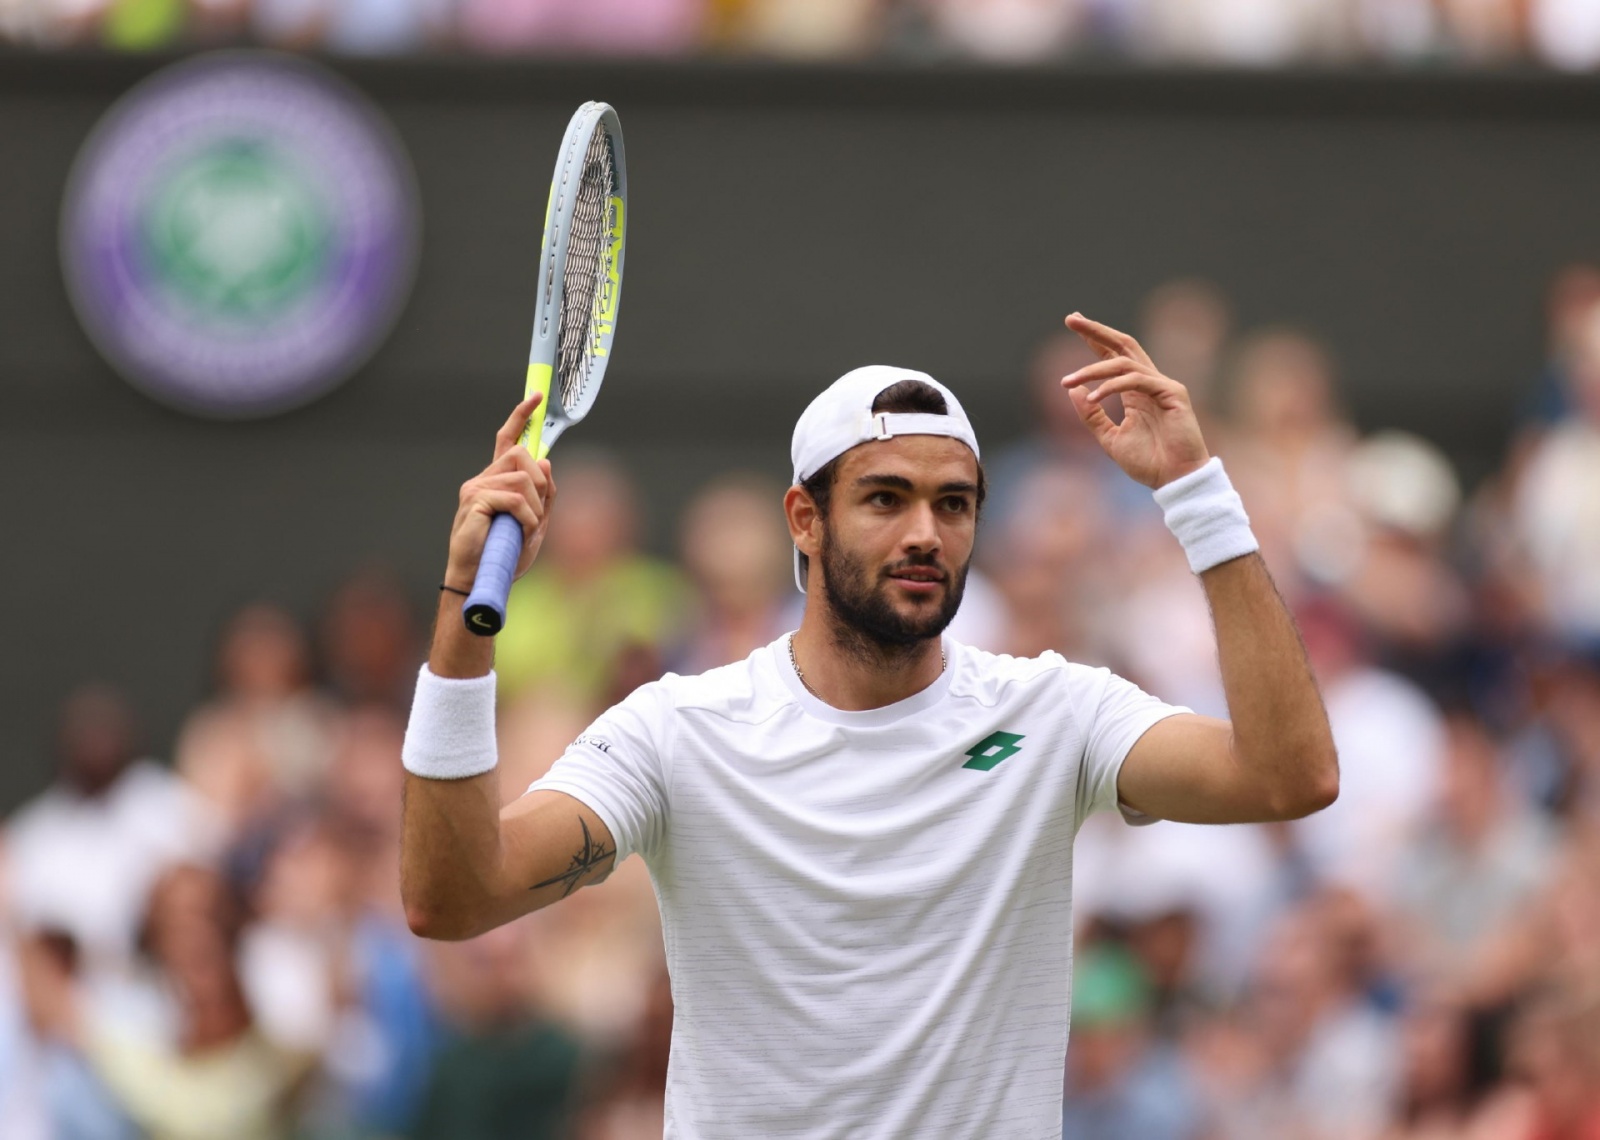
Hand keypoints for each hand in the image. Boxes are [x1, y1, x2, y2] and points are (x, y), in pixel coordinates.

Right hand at [445, 394, 557, 585]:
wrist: (480, 579)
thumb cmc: (505, 554)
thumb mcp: (535, 523)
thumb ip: (544, 495)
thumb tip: (547, 461)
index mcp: (496, 481)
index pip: (507, 439)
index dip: (520, 416)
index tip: (535, 396)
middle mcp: (482, 478)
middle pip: (521, 455)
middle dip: (540, 481)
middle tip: (538, 512)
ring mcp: (476, 487)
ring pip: (522, 478)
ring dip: (535, 506)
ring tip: (527, 529)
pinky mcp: (475, 500)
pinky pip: (514, 497)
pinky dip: (527, 517)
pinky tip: (521, 531)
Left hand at [1060, 312, 1209, 488]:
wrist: (1174, 480)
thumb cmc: (1148, 462)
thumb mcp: (1109, 438)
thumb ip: (1091, 415)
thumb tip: (1071, 390)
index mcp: (1135, 391)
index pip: (1113, 355)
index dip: (1094, 339)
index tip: (1073, 322)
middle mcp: (1149, 382)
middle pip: (1122, 344)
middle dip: (1096, 330)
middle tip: (1071, 318)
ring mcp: (1162, 386)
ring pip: (1123, 362)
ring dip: (1092, 369)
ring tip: (1066, 381)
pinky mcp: (1173, 393)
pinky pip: (1137, 380)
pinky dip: (1112, 386)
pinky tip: (1093, 397)